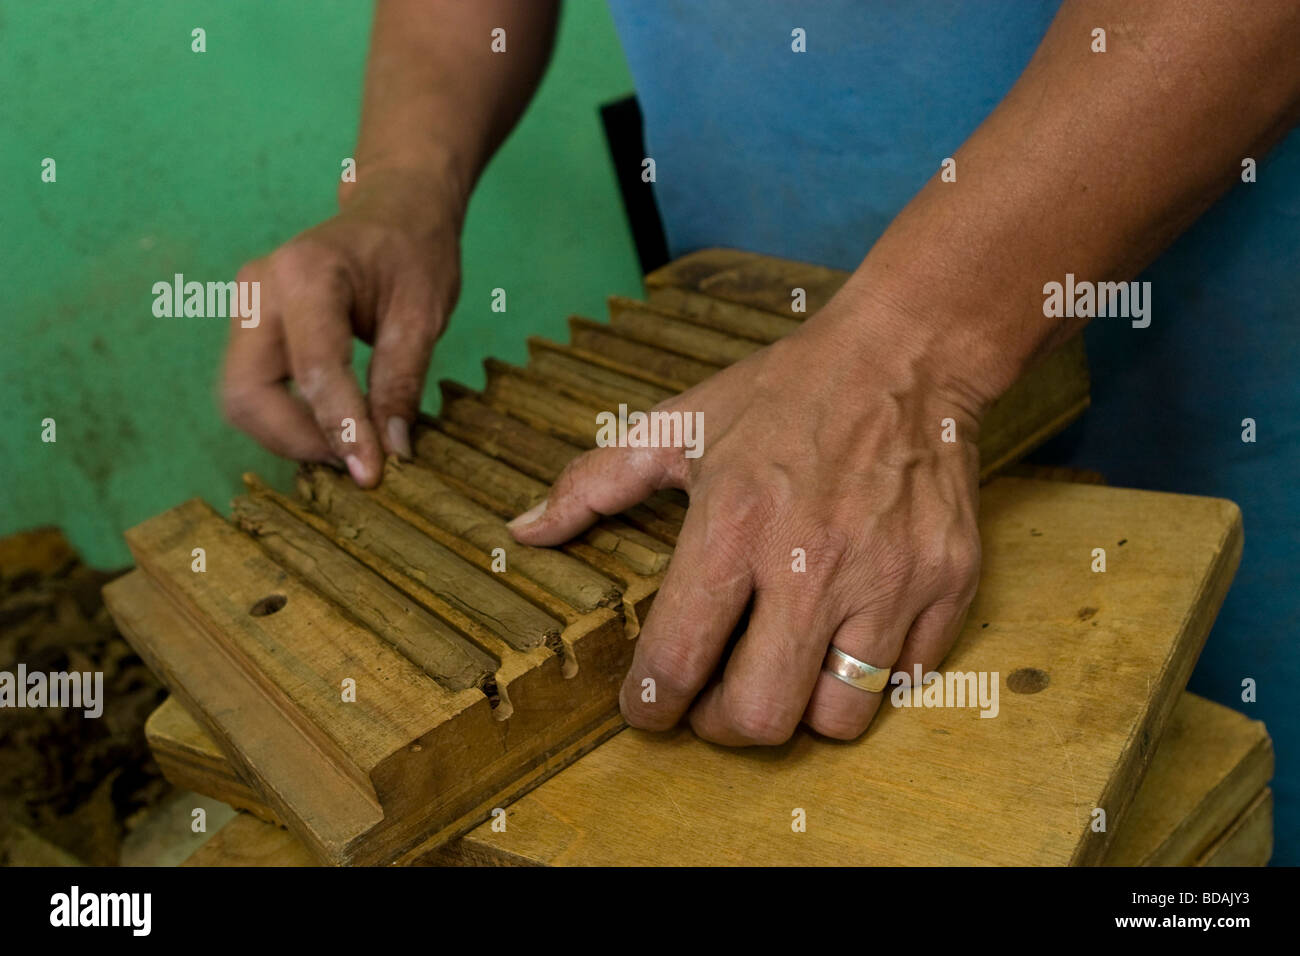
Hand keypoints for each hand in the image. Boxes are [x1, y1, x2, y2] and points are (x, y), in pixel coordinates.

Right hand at [221, 168, 463, 485]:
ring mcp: (247, 306)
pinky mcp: (250, 325)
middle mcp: (260, 288)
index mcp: (308, 274)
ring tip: (352, 444)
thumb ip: (401, 383)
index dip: (342, 431)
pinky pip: (253, 389)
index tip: (372, 475)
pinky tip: (333, 427)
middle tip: (357, 460)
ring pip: (241, 398)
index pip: (315, 371)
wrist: (394, 209)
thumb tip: (390, 452)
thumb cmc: (413, 251)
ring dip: (290, 435)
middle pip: (247, 393)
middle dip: (297, 440)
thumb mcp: (423, 315)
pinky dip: (287, 419)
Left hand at [509, 291, 984, 743]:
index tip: (647, 707)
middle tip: (714, 699)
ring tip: (783, 671)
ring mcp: (889, 580)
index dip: (648, 706)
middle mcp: (811, 565)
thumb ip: (594, 482)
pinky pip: (905, 679)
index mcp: (732, 526)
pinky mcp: (947, 585)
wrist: (907, 357)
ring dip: (799, 709)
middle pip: (759, 717)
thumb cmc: (785, 393)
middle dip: (721, 725)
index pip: (675, 663)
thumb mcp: (679, 425)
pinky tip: (844, 637)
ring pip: (837, 717)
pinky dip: (869, 676)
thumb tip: (524, 532)